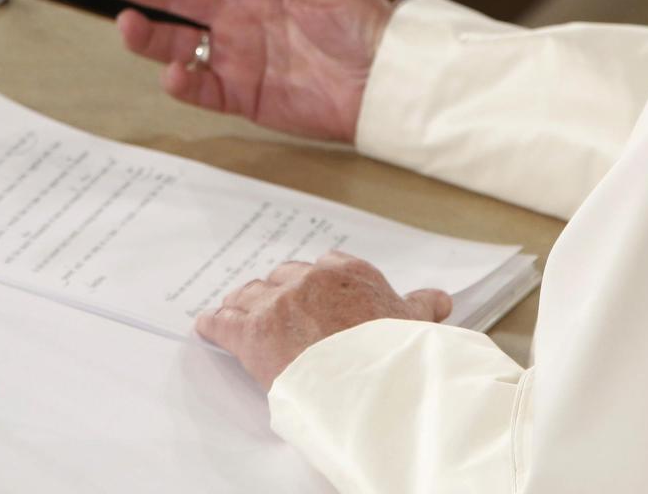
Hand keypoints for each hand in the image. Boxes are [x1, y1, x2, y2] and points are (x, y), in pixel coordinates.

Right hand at [88, 0, 393, 142]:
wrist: (384, 85)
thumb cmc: (362, 26)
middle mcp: (239, 9)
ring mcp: (236, 52)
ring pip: (176, 41)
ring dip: (147, 33)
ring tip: (124, 25)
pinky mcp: (242, 93)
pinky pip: (200, 88)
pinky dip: (182, 83)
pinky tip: (172, 74)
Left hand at [196, 250, 451, 390]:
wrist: (370, 382)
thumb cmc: (393, 354)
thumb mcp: (414, 324)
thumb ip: (421, 305)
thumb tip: (440, 300)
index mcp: (348, 274)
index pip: (326, 266)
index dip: (316, 282)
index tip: (314, 292)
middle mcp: (309, 280)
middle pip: (284, 277)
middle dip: (279, 291)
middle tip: (275, 307)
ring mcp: (278, 304)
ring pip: (251, 294)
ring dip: (244, 303)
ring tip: (236, 310)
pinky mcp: (253, 333)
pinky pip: (224, 322)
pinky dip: (214, 324)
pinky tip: (206, 325)